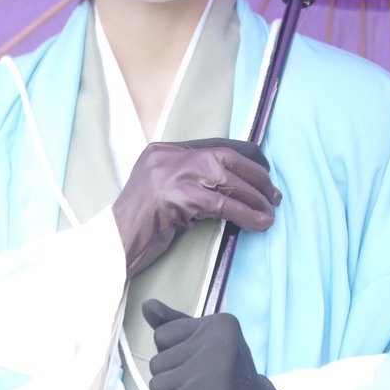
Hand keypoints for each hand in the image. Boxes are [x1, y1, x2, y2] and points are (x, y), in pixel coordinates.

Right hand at [112, 138, 279, 277]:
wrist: (115, 244)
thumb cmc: (141, 225)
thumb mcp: (162, 192)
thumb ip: (187, 180)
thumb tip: (228, 184)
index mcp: (163, 151)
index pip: (214, 146)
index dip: (244, 158)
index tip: (264, 170)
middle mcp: (167, 157)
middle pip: (224, 159)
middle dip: (255, 176)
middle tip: (273, 193)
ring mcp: (171, 175)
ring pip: (226, 181)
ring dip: (254, 197)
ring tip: (270, 211)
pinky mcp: (177, 198)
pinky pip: (222, 205)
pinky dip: (246, 214)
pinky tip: (259, 223)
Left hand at [143, 299, 306, 389]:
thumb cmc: (230, 379)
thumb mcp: (208, 344)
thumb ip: (176, 326)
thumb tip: (147, 305)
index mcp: (218, 324)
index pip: (162, 335)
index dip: (173, 356)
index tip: (198, 366)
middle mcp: (217, 342)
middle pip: (157, 362)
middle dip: (170, 380)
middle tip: (198, 388)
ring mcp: (212, 371)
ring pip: (157, 385)